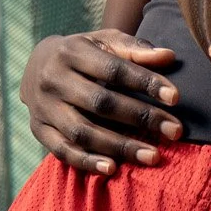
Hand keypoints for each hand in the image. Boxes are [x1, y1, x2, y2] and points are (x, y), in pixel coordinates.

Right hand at [21, 27, 183, 176]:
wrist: (35, 66)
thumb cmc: (82, 54)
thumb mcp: (103, 42)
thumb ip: (134, 50)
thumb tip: (168, 57)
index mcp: (70, 52)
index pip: (113, 69)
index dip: (145, 83)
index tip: (175, 98)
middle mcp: (53, 79)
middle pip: (101, 103)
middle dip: (141, 117)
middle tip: (175, 131)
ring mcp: (44, 107)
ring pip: (83, 132)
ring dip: (119, 146)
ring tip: (152, 156)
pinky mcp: (38, 130)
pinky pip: (62, 151)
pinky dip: (87, 162)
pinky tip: (113, 168)